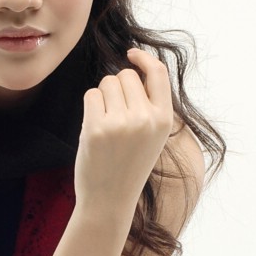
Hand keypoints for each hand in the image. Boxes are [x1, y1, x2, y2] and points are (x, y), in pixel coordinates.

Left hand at [74, 48, 173, 219]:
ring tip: (107, 125)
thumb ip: (148, 104)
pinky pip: (91, 95)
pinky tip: (94, 129)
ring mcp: (120, 123)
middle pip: (125, 75)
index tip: (131, 54)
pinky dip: (90, 107)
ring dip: (103, 97)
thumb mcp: (152, 135)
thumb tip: (132, 68)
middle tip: (115, 115)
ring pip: (107, 83)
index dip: (144, 58)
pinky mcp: (96, 128)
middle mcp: (145, 119)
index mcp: (164, 120)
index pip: (158, 73)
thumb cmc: (129, 165)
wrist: (109, 200)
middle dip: (117, 87)